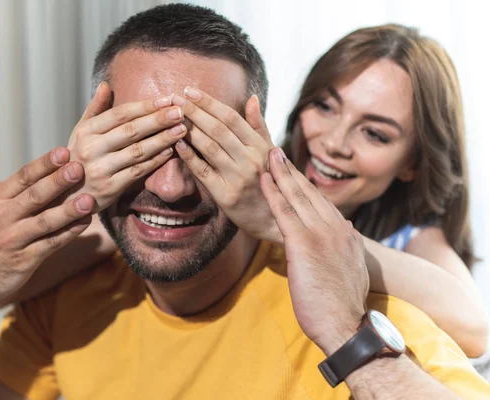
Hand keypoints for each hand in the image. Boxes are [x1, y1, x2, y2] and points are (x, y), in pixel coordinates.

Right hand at [0, 148, 93, 308]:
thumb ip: (16, 195)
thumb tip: (51, 171)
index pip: (23, 176)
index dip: (44, 164)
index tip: (64, 152)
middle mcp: (1, 217)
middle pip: (34, 195)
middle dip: (58, 181)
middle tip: (79, 168)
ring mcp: (12, 239)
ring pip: (45, 221)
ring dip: (68, 210)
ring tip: (88, 200)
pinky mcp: (24, 260)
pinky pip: (51, 243)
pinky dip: (69, 233)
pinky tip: (85, 223)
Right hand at [67, 82, 187, 211]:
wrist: (68, 197)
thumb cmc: (78, 159)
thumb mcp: (80, 132)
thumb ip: (95, 109)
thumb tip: (105, 84)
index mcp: (85, 131)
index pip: (120, 114)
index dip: (145, 106)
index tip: (166, 99)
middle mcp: (91, 149)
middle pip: (131, 131)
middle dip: (158, 120)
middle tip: (180, 112)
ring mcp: (101, 169)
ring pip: (138, 151)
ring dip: (162, 140)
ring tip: (181, 130)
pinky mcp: (110, 188)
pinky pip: (138, 171)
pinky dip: (156, 161)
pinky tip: (170, 151)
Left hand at [173, 87, 279, 241]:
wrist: (274, 219)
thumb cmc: (271, 181)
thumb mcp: (269, 152)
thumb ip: (258, 125)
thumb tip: (251, 98)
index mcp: (260, 146)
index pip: (231, 118)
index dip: (209, 103)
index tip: (190, 91)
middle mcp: (250, 160)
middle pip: (218, 129)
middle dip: (194, 112)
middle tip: (174, 98)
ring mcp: (237, 178)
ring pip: (209, 148)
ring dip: (189, 130)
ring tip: (173, 117)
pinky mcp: (225, 195)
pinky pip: (203, 172)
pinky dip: (189, 157)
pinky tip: (177, 144)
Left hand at [260, 147, 368, 354]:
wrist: (347, 326)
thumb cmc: (343, 305)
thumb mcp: (352, 269)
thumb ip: (348, 247)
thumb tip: (348, 231)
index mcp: (345, 234)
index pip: (321, 202)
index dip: (304, 184)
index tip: (292, 170)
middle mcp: (336, 228)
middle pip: (309, 192)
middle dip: (291, 170)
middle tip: (277, 151)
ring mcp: (321, 234)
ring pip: (297, 196)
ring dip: (280, 173)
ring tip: (268, 154)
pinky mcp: (304, 245)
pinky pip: (284, 212)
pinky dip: (273, 193)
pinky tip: (263, 179)